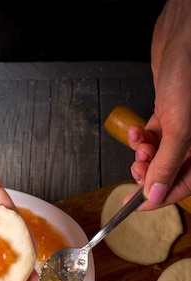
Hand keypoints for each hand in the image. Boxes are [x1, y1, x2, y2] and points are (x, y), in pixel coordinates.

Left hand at [128, 0, 190, 208]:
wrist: (182, 36)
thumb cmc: (189, 74)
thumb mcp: (179, 127)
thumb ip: (167, 165)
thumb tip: (154, 195)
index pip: (183, 185)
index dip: (159, 197)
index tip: (136, 205)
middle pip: (170, 172)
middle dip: (149, 174)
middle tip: (136, 172)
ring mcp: (183, 128)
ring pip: (159, 156)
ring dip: (144, 156)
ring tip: (139, 148)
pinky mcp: (170, 114)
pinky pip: (154, 138)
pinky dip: (141, 138)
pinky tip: (136, 132)